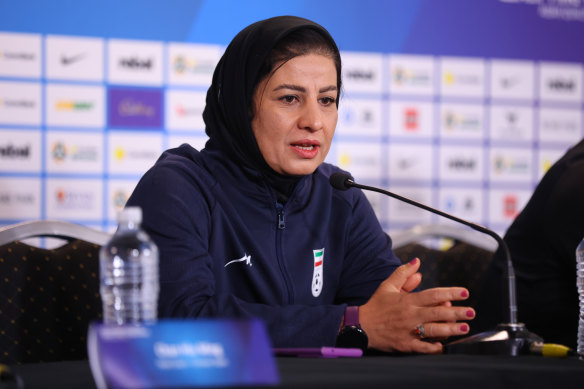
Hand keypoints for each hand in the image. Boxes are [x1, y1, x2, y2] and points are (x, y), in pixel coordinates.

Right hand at [359, 258, 473, 353]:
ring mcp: (408, 331)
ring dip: (451, 329)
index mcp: (407, 300)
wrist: (361, 325)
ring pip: (433, 330)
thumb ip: (404, 274)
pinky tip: (443, 345)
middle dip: (457, 312)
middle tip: (471, 312)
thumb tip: (417, 262)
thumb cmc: (376, 305)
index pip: (433, 294)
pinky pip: (422, 347)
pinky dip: (433, 347)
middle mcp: (410, 315)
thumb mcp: (388, 286)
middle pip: (437, 312)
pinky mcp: (404, 344)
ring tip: (464, 328)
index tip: (465, 293)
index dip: (450, 292)